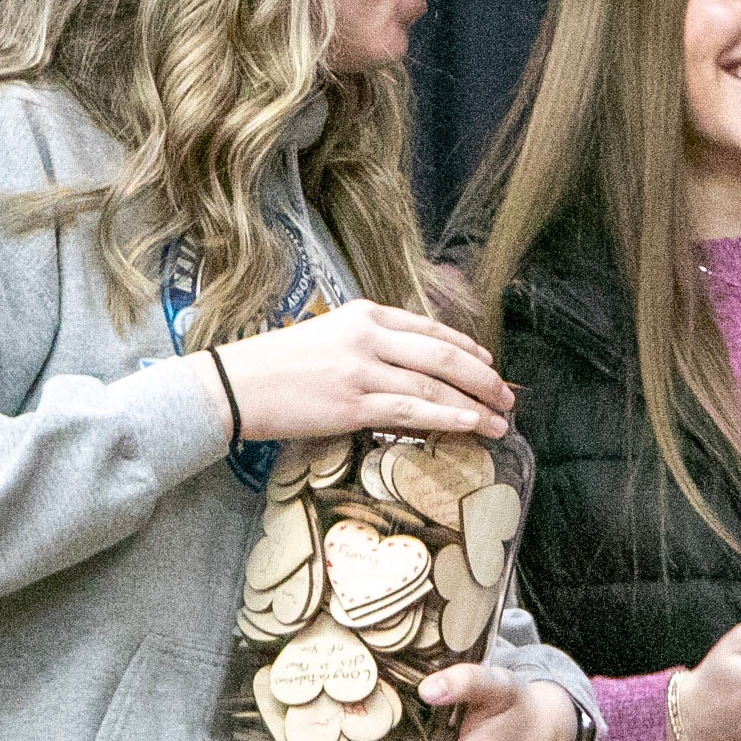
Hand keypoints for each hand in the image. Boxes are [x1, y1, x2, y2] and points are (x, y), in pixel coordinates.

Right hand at [207, 300, 513, 441]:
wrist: (233, 386)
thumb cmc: (276, 367)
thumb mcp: (327, 338)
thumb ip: (369, 345)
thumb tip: (408, 368)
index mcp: (363, 314)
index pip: (430, 329)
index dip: (467, 348)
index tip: (490, 364)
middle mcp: (367, 336)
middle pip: (442, 355)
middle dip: (482, 377)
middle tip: (507, 397)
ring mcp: (361, 369)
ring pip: (434, 385)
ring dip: (474, 404)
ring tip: (499, 422)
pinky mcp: (352, 404)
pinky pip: (412, 410)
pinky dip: (447, 417)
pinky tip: (470, 426)